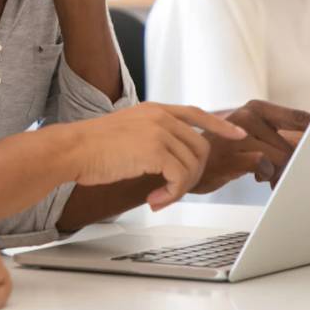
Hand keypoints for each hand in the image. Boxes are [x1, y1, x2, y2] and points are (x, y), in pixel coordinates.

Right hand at [66, 102, 247, 210]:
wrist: (72, 149)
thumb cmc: (92, 148)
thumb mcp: (127, 131)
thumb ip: (150, 135)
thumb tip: (167, 157)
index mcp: (154, 109)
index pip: (196, 113)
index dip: (219, 125)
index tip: (236, 134)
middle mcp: (160, 116)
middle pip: (201, 146)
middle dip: (194, 174)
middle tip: (173, 190)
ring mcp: (159, 131)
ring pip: (192, 164)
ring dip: (180, 188)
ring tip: (160, 198)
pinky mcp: (155, 150)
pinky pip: (179, 177)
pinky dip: (172, 194)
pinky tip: (154, 200)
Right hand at [192, 101, 309, 191]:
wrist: (187, 163)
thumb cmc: (224, 152)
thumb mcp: (251, 136)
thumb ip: (278, 137)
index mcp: (257, 108)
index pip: (298, 117)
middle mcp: (248, 115)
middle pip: (292, 143)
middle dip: (295, 163)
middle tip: (291, 175)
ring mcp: (239, 133)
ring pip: (281, 156)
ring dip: (282, 173)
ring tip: (270, 178)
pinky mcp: (232, 153)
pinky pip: (265, 166)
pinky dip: (267, 176)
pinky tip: (257, 177)